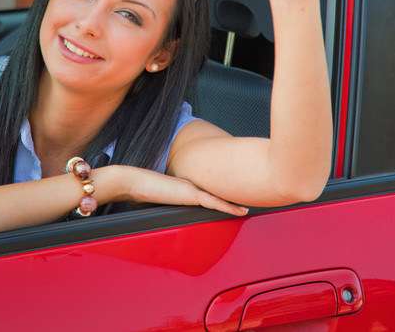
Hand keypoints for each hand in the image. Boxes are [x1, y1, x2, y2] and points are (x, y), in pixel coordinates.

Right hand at [119, 166, 248, 215]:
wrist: (134, 182)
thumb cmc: (144, 189)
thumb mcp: (163, 196)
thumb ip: (174, 200)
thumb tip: (179, 204)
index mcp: (190, 186)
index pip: (214, 189)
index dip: (229, 191)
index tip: (243, 192)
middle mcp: (195, 186)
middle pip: (223, 188)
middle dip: (240, 191)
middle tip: (259, 193)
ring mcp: (194, 189)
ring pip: (223, 194)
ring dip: (239, 200)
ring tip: (256, 203)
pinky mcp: (191, 194)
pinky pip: (214, 202)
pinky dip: (229, 207)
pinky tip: (241, 211)